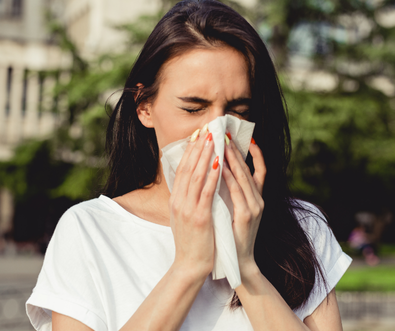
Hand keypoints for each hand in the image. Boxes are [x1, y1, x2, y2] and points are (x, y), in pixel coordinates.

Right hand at [168, 128, 219, 278]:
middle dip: (198, 147)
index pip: (181, 169)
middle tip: (207, 129)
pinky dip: (212, 175)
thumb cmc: (191, 241)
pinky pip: (206, 191)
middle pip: (187, 167)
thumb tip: (193, 181)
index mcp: (175, 200)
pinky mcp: (199, 217)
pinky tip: (219, 163)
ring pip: (196, 175)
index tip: (198, 135)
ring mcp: (188, 208)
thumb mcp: (183, 216)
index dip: (190, 150)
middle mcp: (179, 201)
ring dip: (205, 155)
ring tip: (213, 139)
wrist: (189, 265)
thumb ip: (187, 198)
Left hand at [222, 137, 265, 276]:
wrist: (238, 261)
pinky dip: (229, 177)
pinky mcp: (247, 215)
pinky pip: (237, 191)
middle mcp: (259, 199)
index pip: (259, 169)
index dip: (255, 153)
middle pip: (250, 169)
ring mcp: (255, 207)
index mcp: (257, 198)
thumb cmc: (233, 234)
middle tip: (226, 134)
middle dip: (237, 150)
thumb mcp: (235, 209)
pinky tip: (221, 167)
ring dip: (233, 159)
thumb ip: (233, 193)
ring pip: (244, 177)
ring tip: (223, 144)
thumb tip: (222, 172)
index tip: (245, 137)